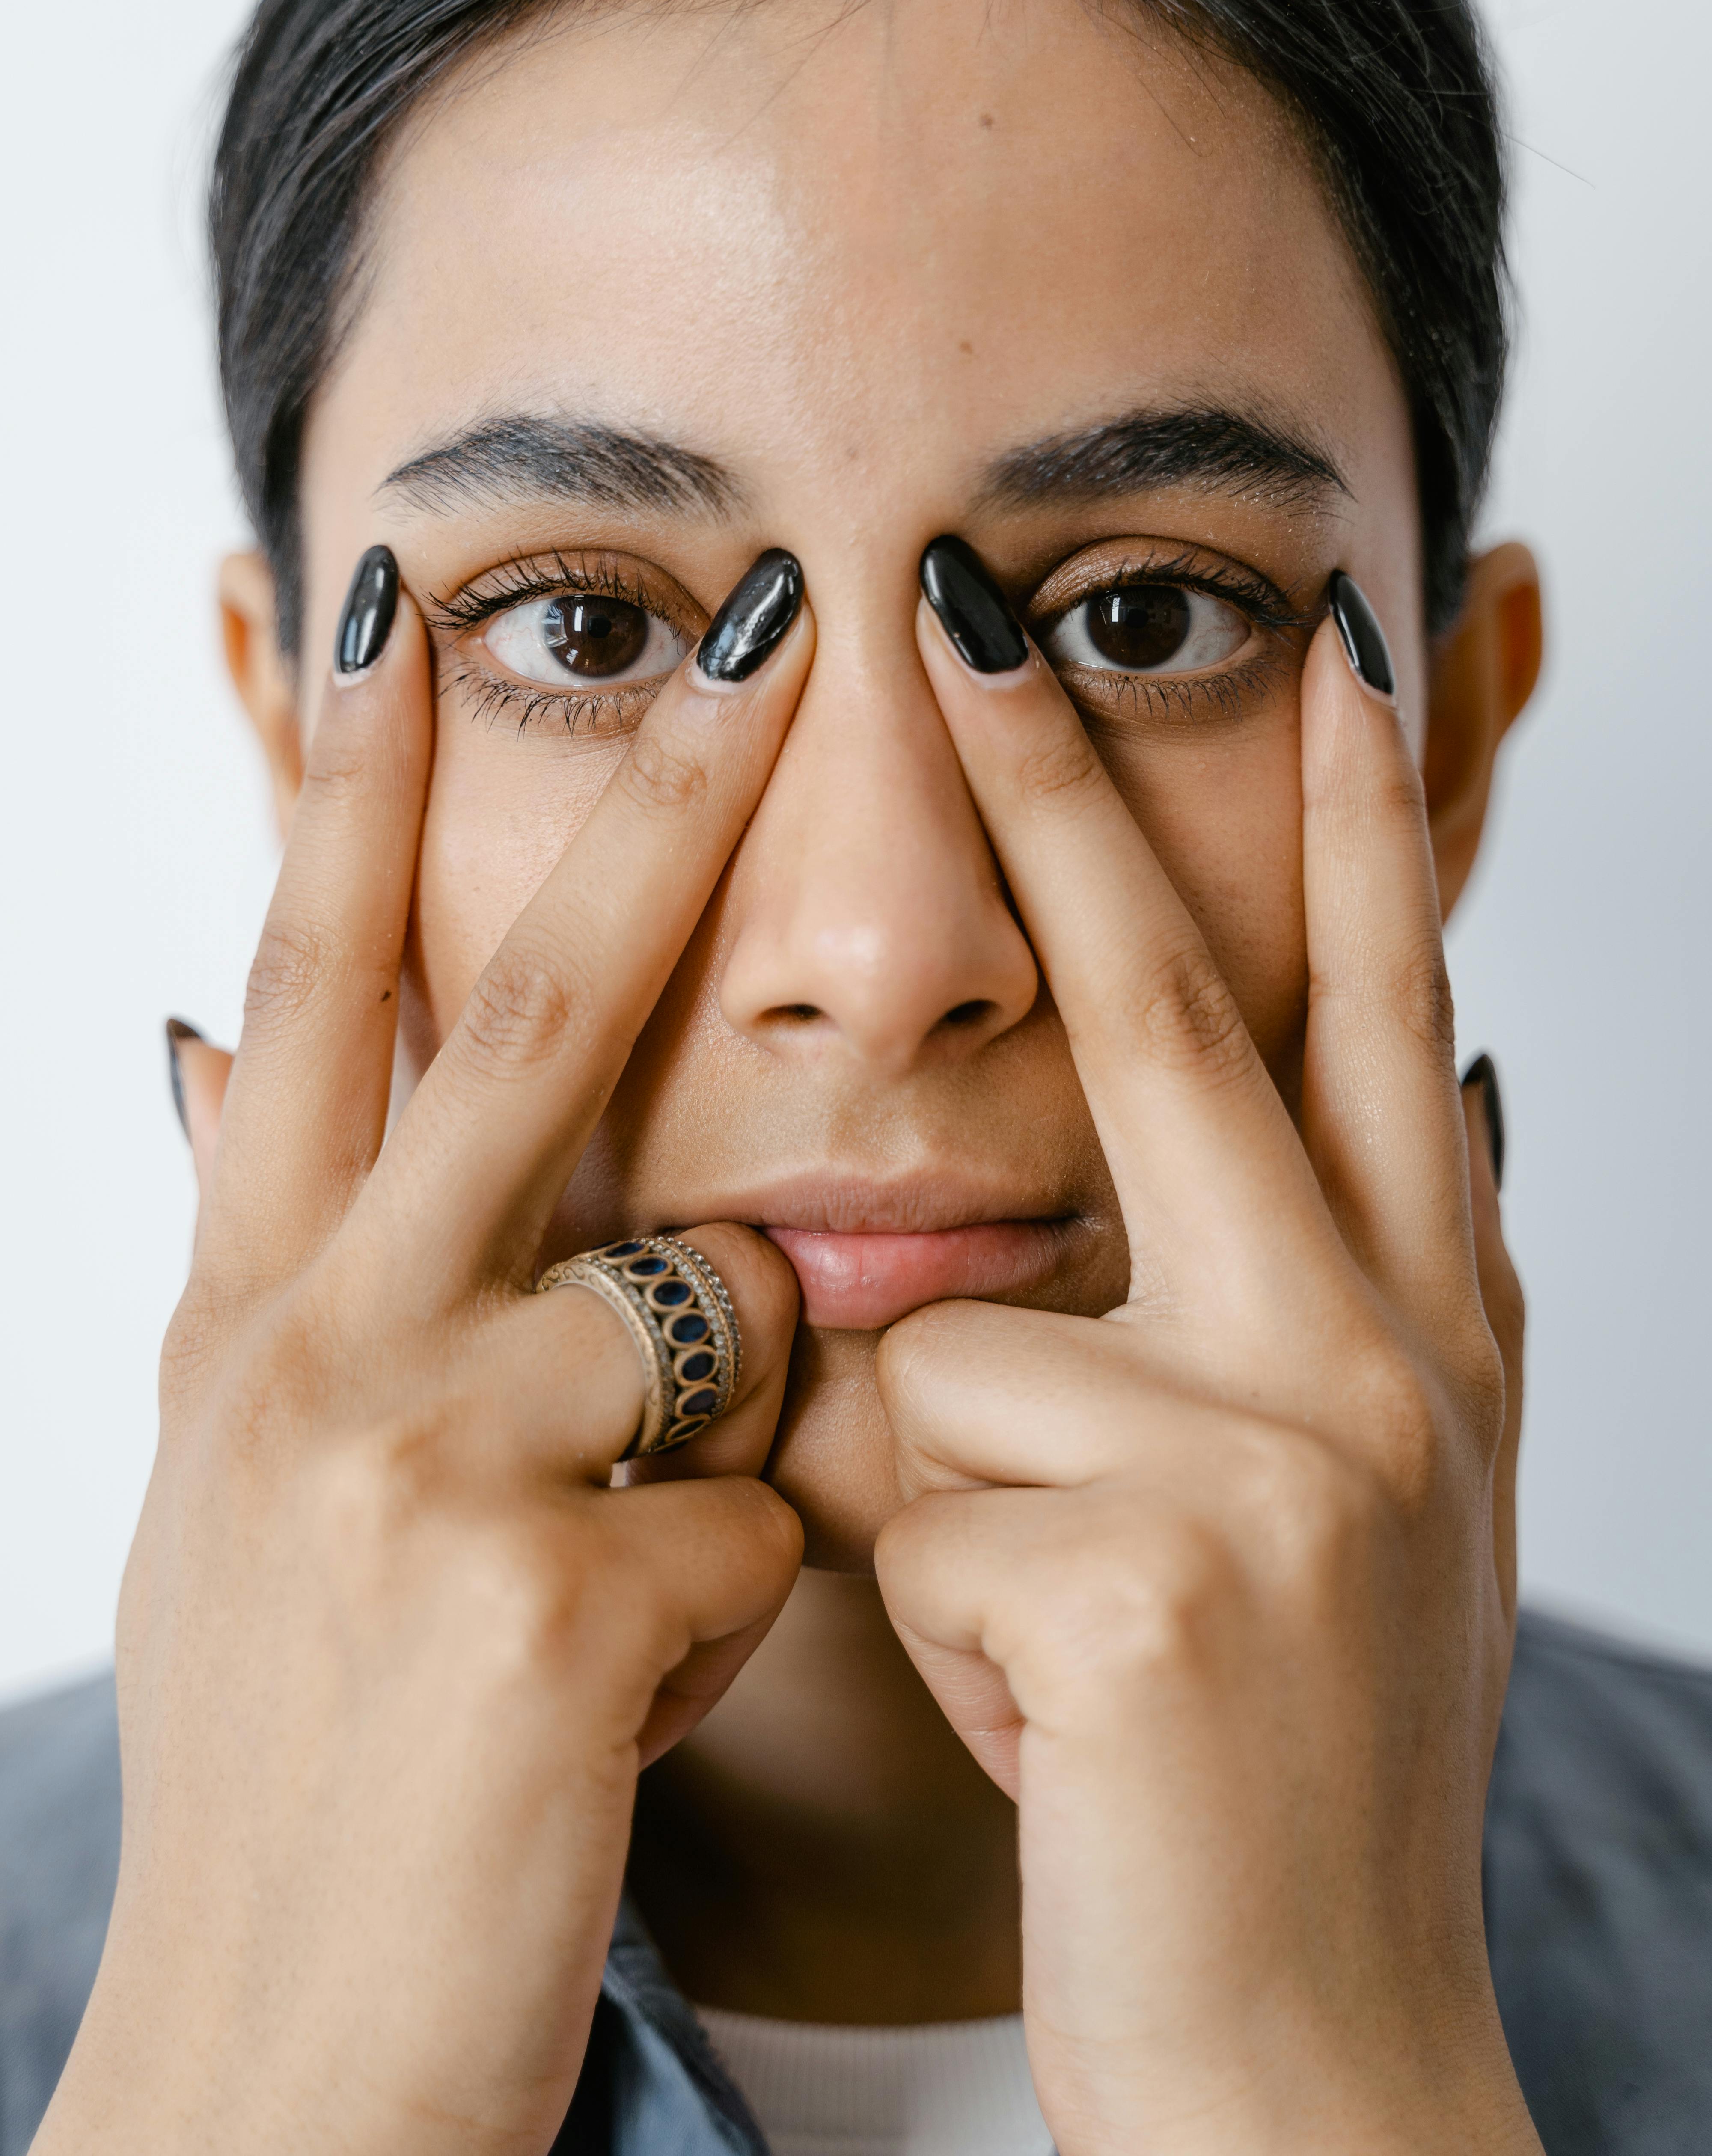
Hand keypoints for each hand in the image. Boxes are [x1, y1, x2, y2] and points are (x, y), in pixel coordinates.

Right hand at [40, 566, 811, 2155]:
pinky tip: (618, 1721)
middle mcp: (317, 1347)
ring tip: (597, 1604)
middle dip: (652, 810)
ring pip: (712, 1316)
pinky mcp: (547, 1590)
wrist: (267, 2078)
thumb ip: (332, 1315)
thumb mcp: (267, 1512)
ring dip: (718, 1446)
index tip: (385, 621)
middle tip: (766, 628)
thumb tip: (289, 1100)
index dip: (342, 798)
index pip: (310, 996)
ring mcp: (422, 1459)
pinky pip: (755, 1517)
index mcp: (253, 1322)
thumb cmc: (311, 1781)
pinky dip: (730, 1608)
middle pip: (522, 1015)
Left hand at [875, 580, 1537, 2153]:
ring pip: (956, 1350)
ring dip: (947, 1500)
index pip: (1372, 1022)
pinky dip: (930, 1616)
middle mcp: (1373, 1362)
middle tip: (973, 608)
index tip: (1334, 654)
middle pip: (1183, 1024)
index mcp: (1413, 1338)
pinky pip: (912, 1505)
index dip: (1359, 831)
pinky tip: (1037, 1721)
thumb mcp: (1304, 1521)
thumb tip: (1243, 1149)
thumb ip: (1250, 1335)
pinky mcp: (1157, 1577)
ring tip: (1053, 1646)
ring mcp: (1283, 1466)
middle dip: (1078, 801)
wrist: (1321, 2057)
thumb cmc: (1261, 1773)